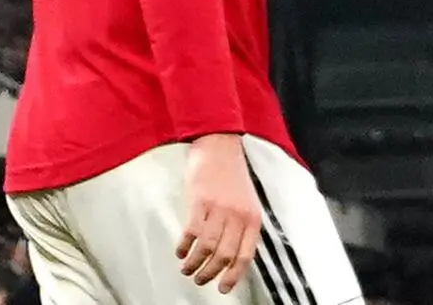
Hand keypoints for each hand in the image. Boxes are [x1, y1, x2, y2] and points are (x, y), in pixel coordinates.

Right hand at [176, 132, 261, 291]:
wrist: (218, 145)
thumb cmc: (230, 174)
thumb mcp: (245, 202)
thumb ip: (241, 226)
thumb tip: (229, 253)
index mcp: (252, 219)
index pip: (245, 256)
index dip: (233, 276)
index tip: (222, 288)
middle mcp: (238, 216)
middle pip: (224, 255)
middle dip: (210, 272)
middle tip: (199, 279)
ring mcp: (219, 208)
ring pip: (207, 247)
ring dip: (195, 262)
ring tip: (186, 269)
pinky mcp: (200, 200)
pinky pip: (192, 231)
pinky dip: (185, 245)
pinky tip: (180, 251)